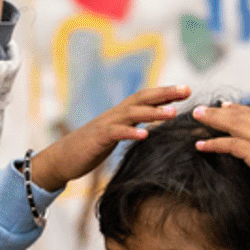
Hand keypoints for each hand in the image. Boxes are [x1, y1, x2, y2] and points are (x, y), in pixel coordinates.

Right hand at [30, 85, 189, 190]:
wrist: (62, 158)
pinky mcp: (98, 138)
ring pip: (132, 113)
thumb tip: (149, 128)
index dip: (166, 93)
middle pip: (143, 99)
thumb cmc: (90, 148)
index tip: (186, 90)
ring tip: (173, 113)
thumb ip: (130, 128)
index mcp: (121, 114)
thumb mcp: (115, 136)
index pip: (146, 98)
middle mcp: (115, 115)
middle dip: (165, 93)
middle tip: (187, 90)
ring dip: (154, 112)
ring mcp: (106, 125)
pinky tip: (144, 136)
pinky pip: (116, 133)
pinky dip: (130, 133)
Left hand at [193, 103, 249, 198]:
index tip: (226, 105)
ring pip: (232, 125)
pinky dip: (213, 144)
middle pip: (240, 116)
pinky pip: (229, 145)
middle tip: (202, 109)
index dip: (239, 109)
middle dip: (219, 111)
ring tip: (195, 117)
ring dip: (211, 121)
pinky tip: (200, 145)